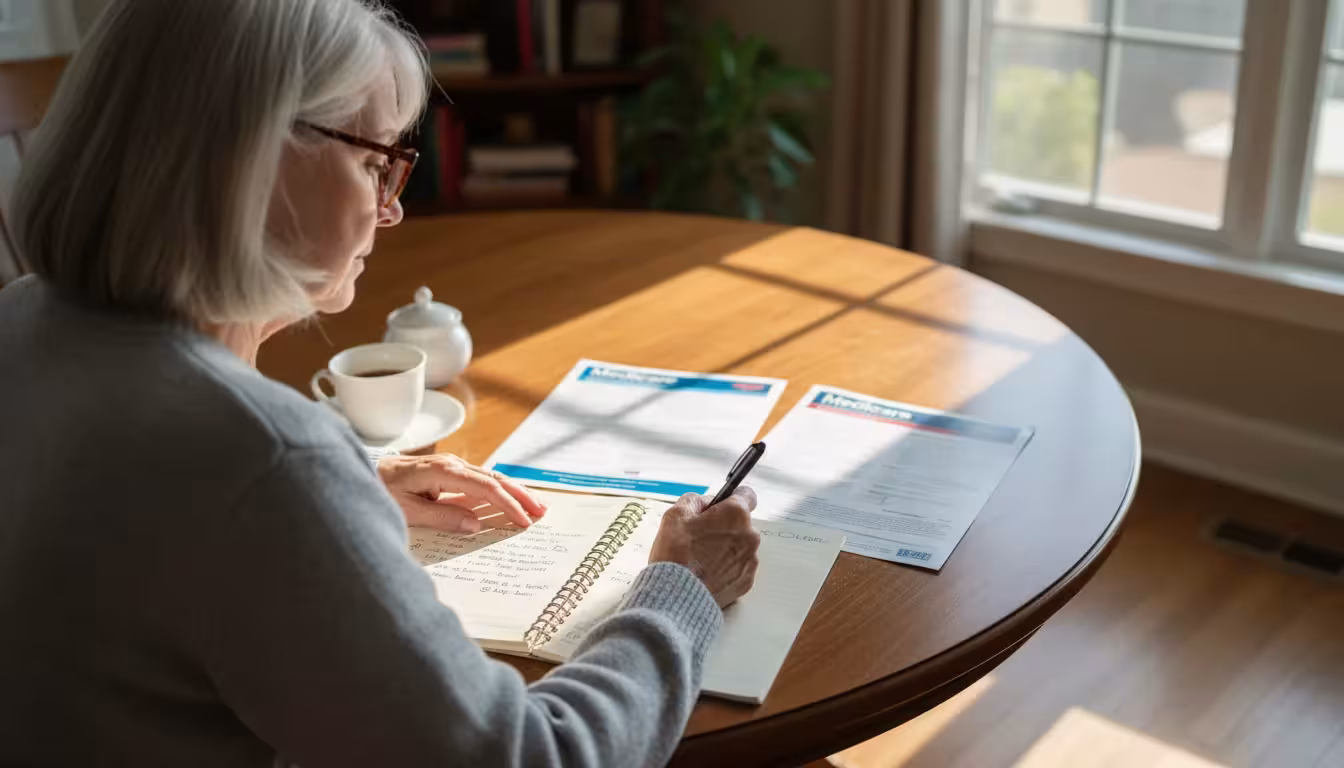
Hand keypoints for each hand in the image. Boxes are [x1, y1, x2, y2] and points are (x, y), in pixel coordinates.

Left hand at [377, 454, 546, 532]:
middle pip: (495, 479)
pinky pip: (481, 479)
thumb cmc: (381, 492)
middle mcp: (451, 464)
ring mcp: (452, 465)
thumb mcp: (407, 511)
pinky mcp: (449, 471)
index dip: (507, 504)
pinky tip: (511, 497)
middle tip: (542, 512)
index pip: (485, 488)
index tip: (523, 521)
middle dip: (520, 495)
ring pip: (491, 477)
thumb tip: (475, 524)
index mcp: (442, 471)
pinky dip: (500, 489)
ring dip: (515, 491)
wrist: (365, 473)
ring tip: (536, 505)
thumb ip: (441, 517)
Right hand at [648, 488, 760, 607]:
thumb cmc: (676, 554)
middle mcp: (750, 536)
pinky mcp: (746, 582)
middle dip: (723, 527)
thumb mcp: (676, 514)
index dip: (731, 498)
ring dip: (725, 549)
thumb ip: (695, 500)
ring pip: (739, 547)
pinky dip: (725, 569)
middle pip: (740, 524)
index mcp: (736, 515)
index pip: (746, 495)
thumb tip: (706, 502)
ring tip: (700, 559)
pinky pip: (738, 568)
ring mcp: (750, 561)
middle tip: (699, 538)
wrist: (677, 596)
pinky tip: (707, 573)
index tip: (721, 506)